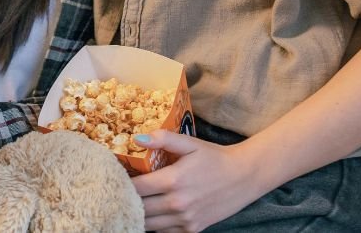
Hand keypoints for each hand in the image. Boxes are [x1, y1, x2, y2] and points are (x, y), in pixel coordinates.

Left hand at [130, 131, 267, 231]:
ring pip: (149, 224)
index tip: (116, 177)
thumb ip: (163, 139)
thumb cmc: (214, 158)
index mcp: (173, 180)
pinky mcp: (193, 229)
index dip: (123, 183)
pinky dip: (155, 225)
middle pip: (139, 208)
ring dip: (138, 214)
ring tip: (132, 202)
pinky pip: (164, 232)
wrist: (244, 177)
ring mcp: (185, 219)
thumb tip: (137, 138)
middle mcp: (177, 203)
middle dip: (127, 200)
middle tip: (120, 191)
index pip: (136, 188)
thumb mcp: (189, 143)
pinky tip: (151, 213)